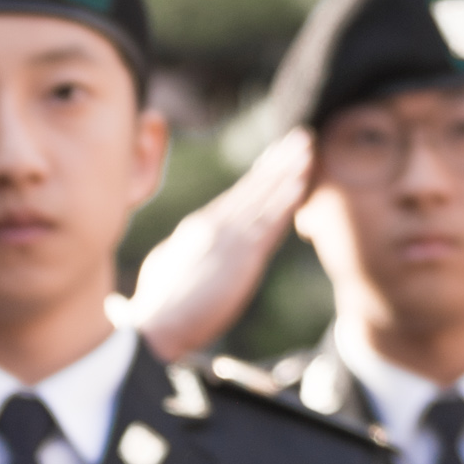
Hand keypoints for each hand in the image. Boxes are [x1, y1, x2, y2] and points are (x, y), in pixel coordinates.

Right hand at [119, 126, 315, 361]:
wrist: (154, 325)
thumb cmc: (156, 305)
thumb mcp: (168, 263)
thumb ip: (188, 248)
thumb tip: (193, 241)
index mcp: (198, 226)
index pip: (237, 194)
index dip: (261, 173)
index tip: (278, 155)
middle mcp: (215, 225)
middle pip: (254, 188)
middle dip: (280, 161)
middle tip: (302, 138)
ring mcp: (229, 240)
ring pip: (265, 199)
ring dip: (289, 173)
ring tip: (309, 151)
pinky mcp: (241, 259)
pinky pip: (269, 225)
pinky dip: (285, 202)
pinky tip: (301, 184)